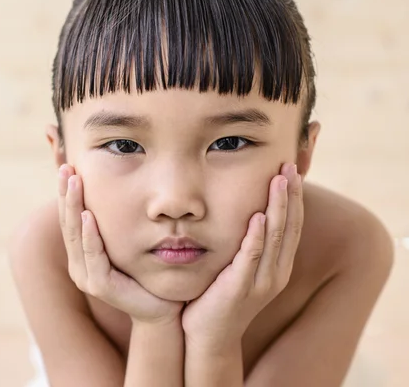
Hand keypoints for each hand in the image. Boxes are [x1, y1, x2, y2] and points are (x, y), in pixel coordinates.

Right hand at [58, 164, 183, 324]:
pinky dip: (89, 234)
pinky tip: (88, 215)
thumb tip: (123, 187)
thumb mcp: (129, 241)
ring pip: (76, 234)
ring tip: (73, 181)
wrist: (162, 309)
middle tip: (66, 166)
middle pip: (68, 222)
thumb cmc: (147, 272)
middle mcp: (80, 263)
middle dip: (66, 193)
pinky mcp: (99, 286)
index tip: (68, 165)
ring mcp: (86, 275)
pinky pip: (93, 255)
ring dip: (74, 206)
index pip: (71, 217)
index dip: (68, 192)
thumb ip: (120, 221)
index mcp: (83, 252)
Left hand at [182, 163, 302, 347]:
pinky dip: (257, 236)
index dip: (293, 197)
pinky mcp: (240, 287)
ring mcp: (261, 282)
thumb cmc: (220, 297)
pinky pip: (251, 257)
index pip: (291, 225)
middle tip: (290, 165)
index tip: (291, 170)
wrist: (209, 337)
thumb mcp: (239, 268)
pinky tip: (259, 216)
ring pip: (275, 237)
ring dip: (278, 207)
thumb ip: (247, 245)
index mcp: (278, 267)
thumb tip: (246, 213)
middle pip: (289, 226)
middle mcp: (276, 273)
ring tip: (279, 180)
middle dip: (290, 194)